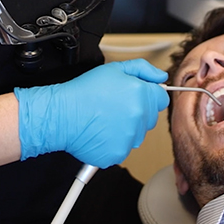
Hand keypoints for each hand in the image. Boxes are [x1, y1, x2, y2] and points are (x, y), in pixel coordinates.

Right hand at [15, 59, 168, 167]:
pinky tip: (100, 132)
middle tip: (114, 106)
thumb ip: (143, 70)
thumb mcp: (114, 69)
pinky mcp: (117, 154)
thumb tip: (160, 77)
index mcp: (140, 95)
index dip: (148, 95)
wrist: (61, 115)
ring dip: (126, 128)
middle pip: (150, 117)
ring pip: (136, 134)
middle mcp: (138, 118)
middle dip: (137, 111)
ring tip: (105, 119)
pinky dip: (113, 143)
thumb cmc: (83, 92)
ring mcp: (129, 138)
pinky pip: (123, 148)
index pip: (161, 98)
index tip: (135, 95)